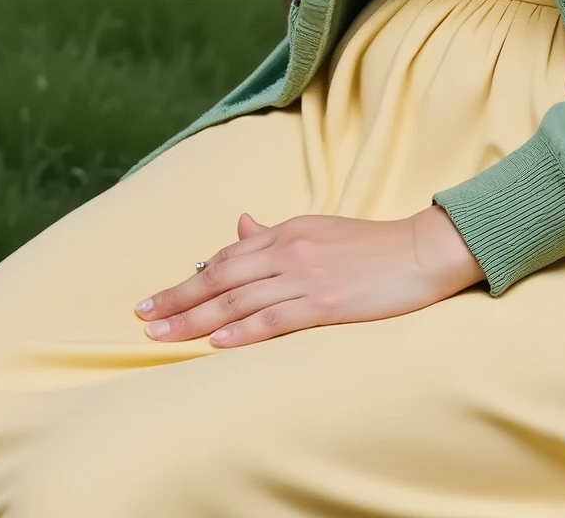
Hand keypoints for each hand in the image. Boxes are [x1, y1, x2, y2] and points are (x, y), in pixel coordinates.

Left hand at [135, 206, 484, 347]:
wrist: (422, 252)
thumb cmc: (372, 247)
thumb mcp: (319, 231)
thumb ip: (276, 233)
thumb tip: (240, 224)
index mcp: (289, 230)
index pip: (227, 257)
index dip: (189, 279)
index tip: (157, 298)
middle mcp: (291, 249)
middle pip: (222, 276)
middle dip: (178, 299)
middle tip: (143, 316)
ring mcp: (307, 275)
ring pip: (239, 298)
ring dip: (195, 318)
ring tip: (162, 333)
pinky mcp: (326, 301)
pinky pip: (275, 317)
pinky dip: (242, 329)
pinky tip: (216, 341)